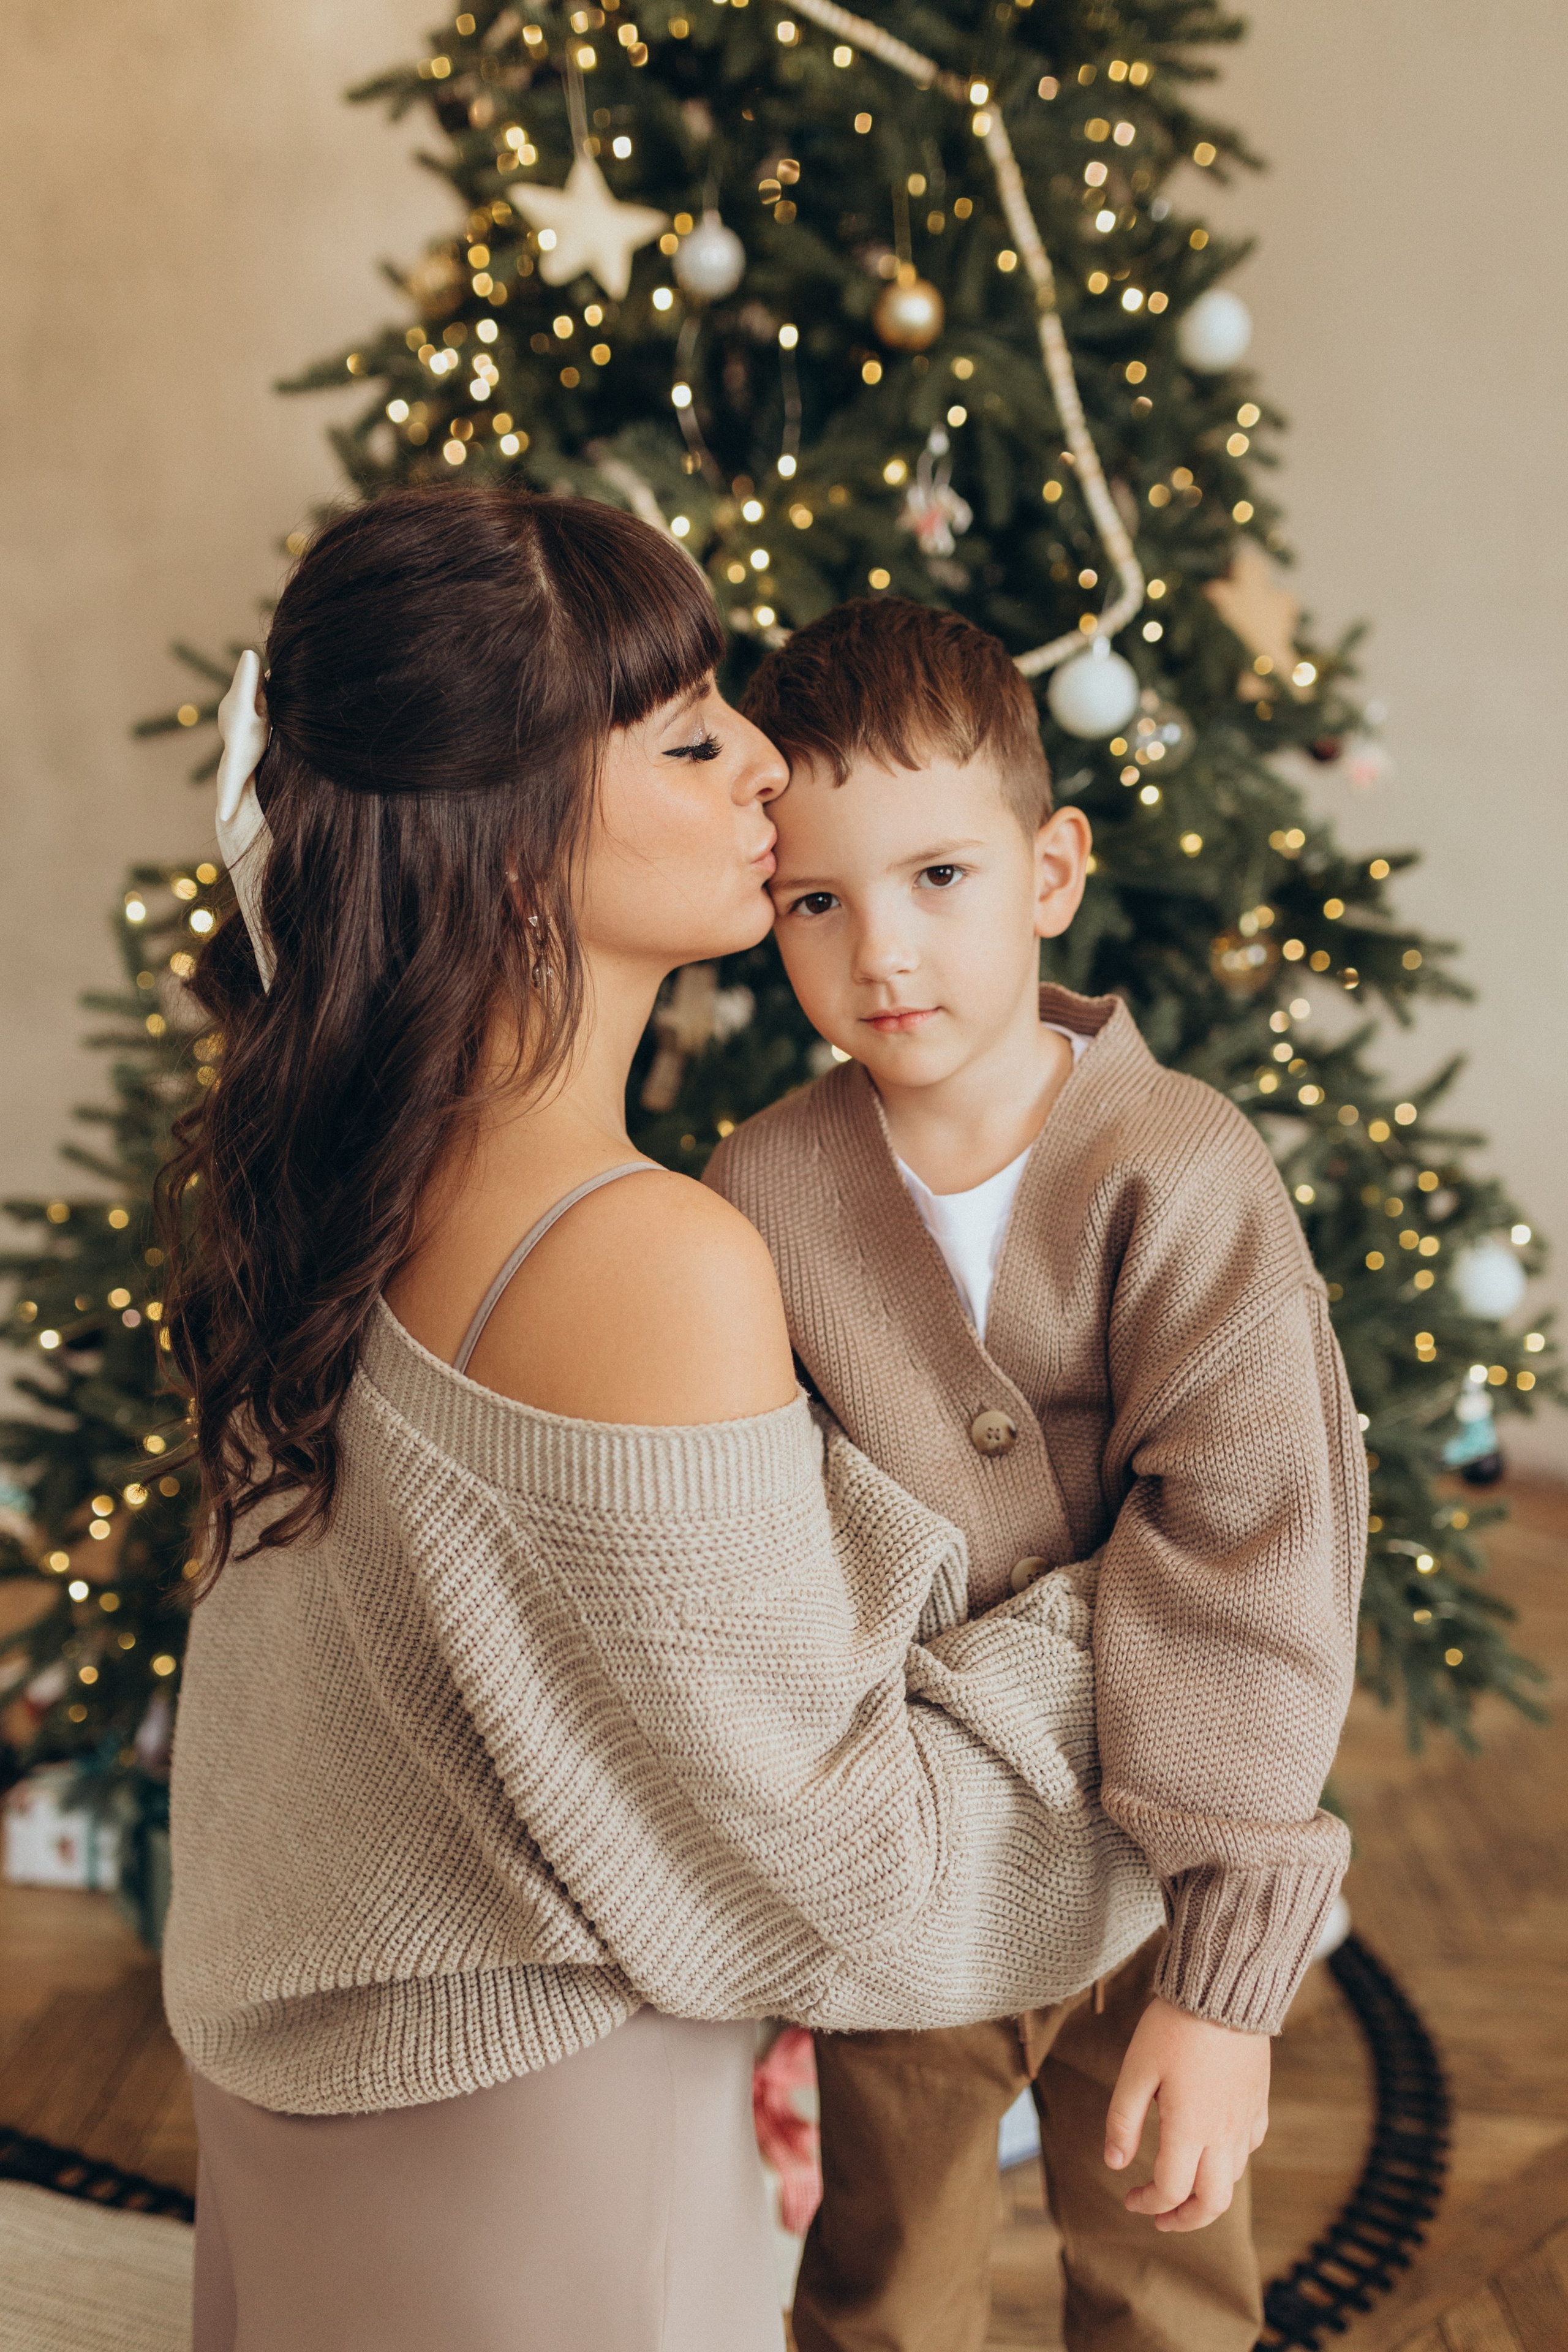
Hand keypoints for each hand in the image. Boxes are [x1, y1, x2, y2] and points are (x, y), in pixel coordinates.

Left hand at [1104, 1995, 1269, 2231]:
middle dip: (1186, 2220)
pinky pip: (1248, 2148)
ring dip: (1207, 2193)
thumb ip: (1123, 2120)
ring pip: (1233, 2179)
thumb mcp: (1136, 2070)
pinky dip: (1230, 2162)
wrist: (1225, 1990)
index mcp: (1189, 2129)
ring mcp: (1245, 2119)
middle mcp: (1223, 2133)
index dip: (1148, 2204)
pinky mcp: (1258, 2102)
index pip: (1171, 2190)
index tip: (1130, 2199)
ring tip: (1182, 2186)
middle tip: (1162, 2217)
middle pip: (1213, 2203)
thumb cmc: (1174, 2027)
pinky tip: (1212, 2148)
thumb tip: (1115, 2165)